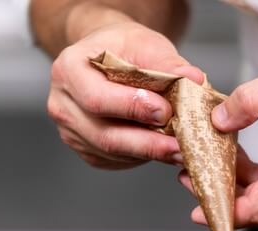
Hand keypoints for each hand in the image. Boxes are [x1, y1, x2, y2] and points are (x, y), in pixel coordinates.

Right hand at [47, 20, 203, 169]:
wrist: (106, 56)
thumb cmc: (122, 47)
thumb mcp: (145, 43)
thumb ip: (168, 64)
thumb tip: (194, 81)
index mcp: (68, 70)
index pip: (97, 98)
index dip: (132, 108)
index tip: (165, 111)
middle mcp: (62, 104)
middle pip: (104, 135)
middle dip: (147, 143)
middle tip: (180, 146)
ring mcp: (70, 131)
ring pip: (111, 152)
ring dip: (148, 153)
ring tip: (179, 149)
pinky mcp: (85, 149)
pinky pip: (114, 160)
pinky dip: (141, 156)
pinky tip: (161, 148)